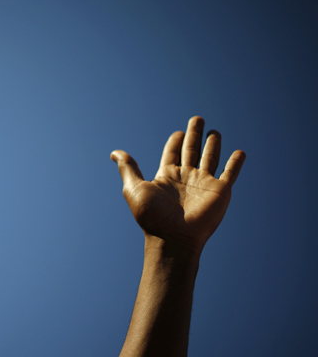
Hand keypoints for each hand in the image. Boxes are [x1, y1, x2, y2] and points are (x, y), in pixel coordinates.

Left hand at [111, 116, 244, 251]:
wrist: (173, 237)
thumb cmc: (151, 216)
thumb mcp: (134, 188)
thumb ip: (128, 168)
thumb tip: (114, 152)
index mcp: (167, 176)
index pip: (172, 153)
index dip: (174, 142)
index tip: (177, 133)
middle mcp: (186, 178)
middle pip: (192, 150)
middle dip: (194, 134)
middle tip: (197, 119)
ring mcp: (204, 184)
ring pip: (211, 158)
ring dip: (213, 145)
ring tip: (215, 132)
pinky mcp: (220, 192)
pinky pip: (230, 174)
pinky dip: (236, 163)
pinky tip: (240, 152)